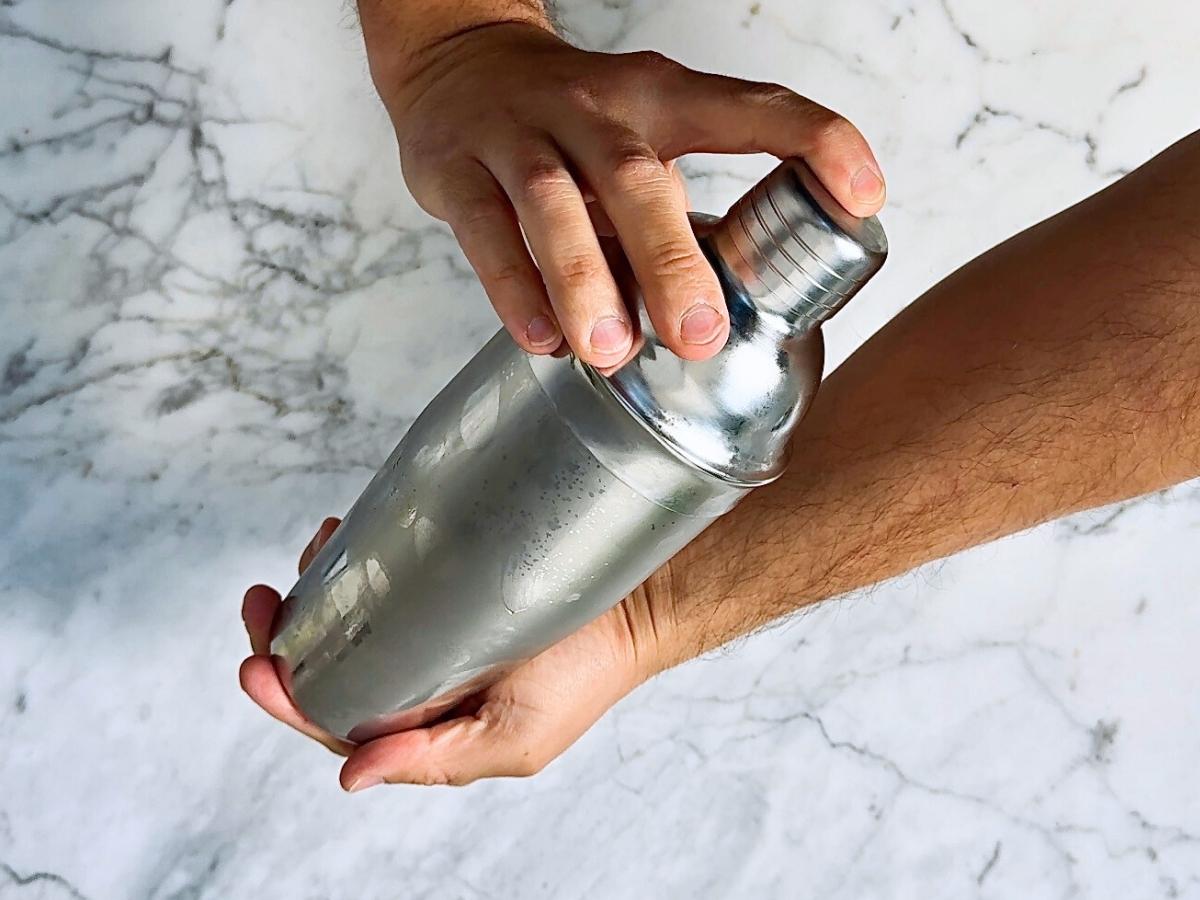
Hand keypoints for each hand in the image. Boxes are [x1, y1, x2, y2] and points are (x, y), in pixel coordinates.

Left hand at [239, 518, 676, 787]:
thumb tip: (351, 775)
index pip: (334, 721)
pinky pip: (383, 573)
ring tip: (309, 556)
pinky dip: (356, 558)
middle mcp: (415, 676)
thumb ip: (431, 759)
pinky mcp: (440, 578)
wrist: (633, 608)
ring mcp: (424, 624)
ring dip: (315, 591)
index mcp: (422, 726)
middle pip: (327, 665)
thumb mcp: (511, 739)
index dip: (286, 699)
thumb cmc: (581, 680)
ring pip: (346, 616)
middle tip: (262, 601)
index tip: (258, 667)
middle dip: (282, 636)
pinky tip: (345, 537)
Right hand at [366, 21, 885, 370]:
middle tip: (700, 336)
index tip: (865, 196)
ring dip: (584, 281)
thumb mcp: (642, 138)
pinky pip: (483, 230)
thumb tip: (723, 320)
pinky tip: (541, 339)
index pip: (750, 107)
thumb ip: (677, 213)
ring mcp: (520, 135)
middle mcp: (595, 109)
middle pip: (637, 177)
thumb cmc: (574, 122)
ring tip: (612, 352)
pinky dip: (512, 286)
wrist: (459, 65)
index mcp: (660, 98)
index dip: (815, 140)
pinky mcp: (454, 169)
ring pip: (553, 204)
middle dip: (670, 259)